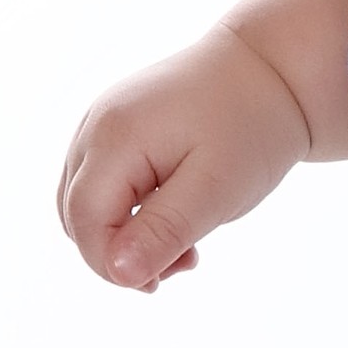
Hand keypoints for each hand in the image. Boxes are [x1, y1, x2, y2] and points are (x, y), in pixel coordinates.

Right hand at [57, 27, 314, 292]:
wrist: (272, 66)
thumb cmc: (251, 125)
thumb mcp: (216, 188)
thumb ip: (164, 231)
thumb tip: (118, 273)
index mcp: (115, 137)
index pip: (84, 220)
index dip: (110, 264)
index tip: (161, 282)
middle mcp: (95, 126)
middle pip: (76, 214)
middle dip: (117, 255)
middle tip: (183, 264)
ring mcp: (101, 123)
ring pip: (85, 202)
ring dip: (123, 237)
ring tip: (185, 244)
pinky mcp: (116, 127)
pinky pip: (103, 183)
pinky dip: (129, 212)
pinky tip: (175, 217)